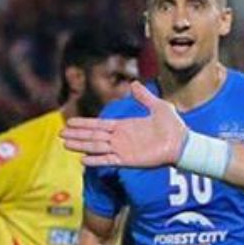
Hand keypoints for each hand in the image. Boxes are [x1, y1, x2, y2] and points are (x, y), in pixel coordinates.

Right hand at [59, 82, 185, 168]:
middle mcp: (120, 138)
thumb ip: (144, 97)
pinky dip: (96, 160)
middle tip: (60, 133)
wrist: (183, 143)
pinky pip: (108, 160)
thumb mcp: (158, 106)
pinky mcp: (128, 160)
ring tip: (65, 144)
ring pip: (96, 147)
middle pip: (93, 136)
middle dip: (77, 134)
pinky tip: (82, 159)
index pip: (99, 125)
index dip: (84, 124)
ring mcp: (123, 150)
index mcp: (125, 126)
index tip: (69, 122)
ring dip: (81, 145)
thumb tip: (134, 84)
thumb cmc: (173, 126)